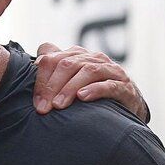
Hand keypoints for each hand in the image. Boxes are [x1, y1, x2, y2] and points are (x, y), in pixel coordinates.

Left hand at [32, 43, 147, 120]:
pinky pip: (109, 85)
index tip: (36, 102)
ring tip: (59, 105)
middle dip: (52, 87)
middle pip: (68, 64)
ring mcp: (111, 71)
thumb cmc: (94, 93)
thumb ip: (55, 68)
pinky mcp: (124, 86)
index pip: (53, 59)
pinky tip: (82, 97)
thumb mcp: (72, 80)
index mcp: (78, 56)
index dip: (41, 79)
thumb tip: (37, 61)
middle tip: (44, 108)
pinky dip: (95, 90)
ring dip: (70, 88)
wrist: (128, 104)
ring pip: (87, 72)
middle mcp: (94, 59)